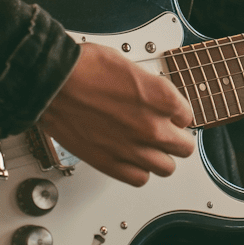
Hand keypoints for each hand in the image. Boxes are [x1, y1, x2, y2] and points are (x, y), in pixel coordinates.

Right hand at [41, 43, 194, 186]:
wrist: (55, 83)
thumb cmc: (87, 67)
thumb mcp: (131, 66)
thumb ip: (150, 88)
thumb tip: (155, 98)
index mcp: (161, 96)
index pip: (188, 117)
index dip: (178, 114)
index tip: (171, 114)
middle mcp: (152, 125)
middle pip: (184, 147)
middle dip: (178, 139)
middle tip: (168, 133)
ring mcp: (131, 147)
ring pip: (166, 168)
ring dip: (161, 157)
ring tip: (150, 148)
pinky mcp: (109, 163)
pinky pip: (140, 178)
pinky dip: (139, 171)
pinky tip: (132, 158)